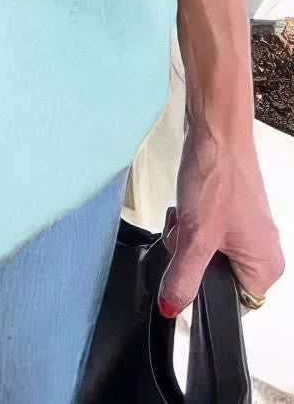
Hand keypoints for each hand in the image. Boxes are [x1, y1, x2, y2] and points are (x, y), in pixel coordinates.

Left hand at [158, 117, 284, 316]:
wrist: (215, 131)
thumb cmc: (218, 176)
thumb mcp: (196, 237)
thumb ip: (183, 278)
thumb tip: (172, 308)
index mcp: (265, 267)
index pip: (230, 305)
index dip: (202, 289)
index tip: (186, 270)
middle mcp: (261, 251)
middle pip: (214, 277)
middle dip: (191, 259)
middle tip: (186, 237)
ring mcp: (246, 231)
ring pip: (205, 253)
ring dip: (187, 239)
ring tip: (186, 217)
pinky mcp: (230, 212)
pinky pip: (204, 233)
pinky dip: (190, 223)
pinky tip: (185, 208)